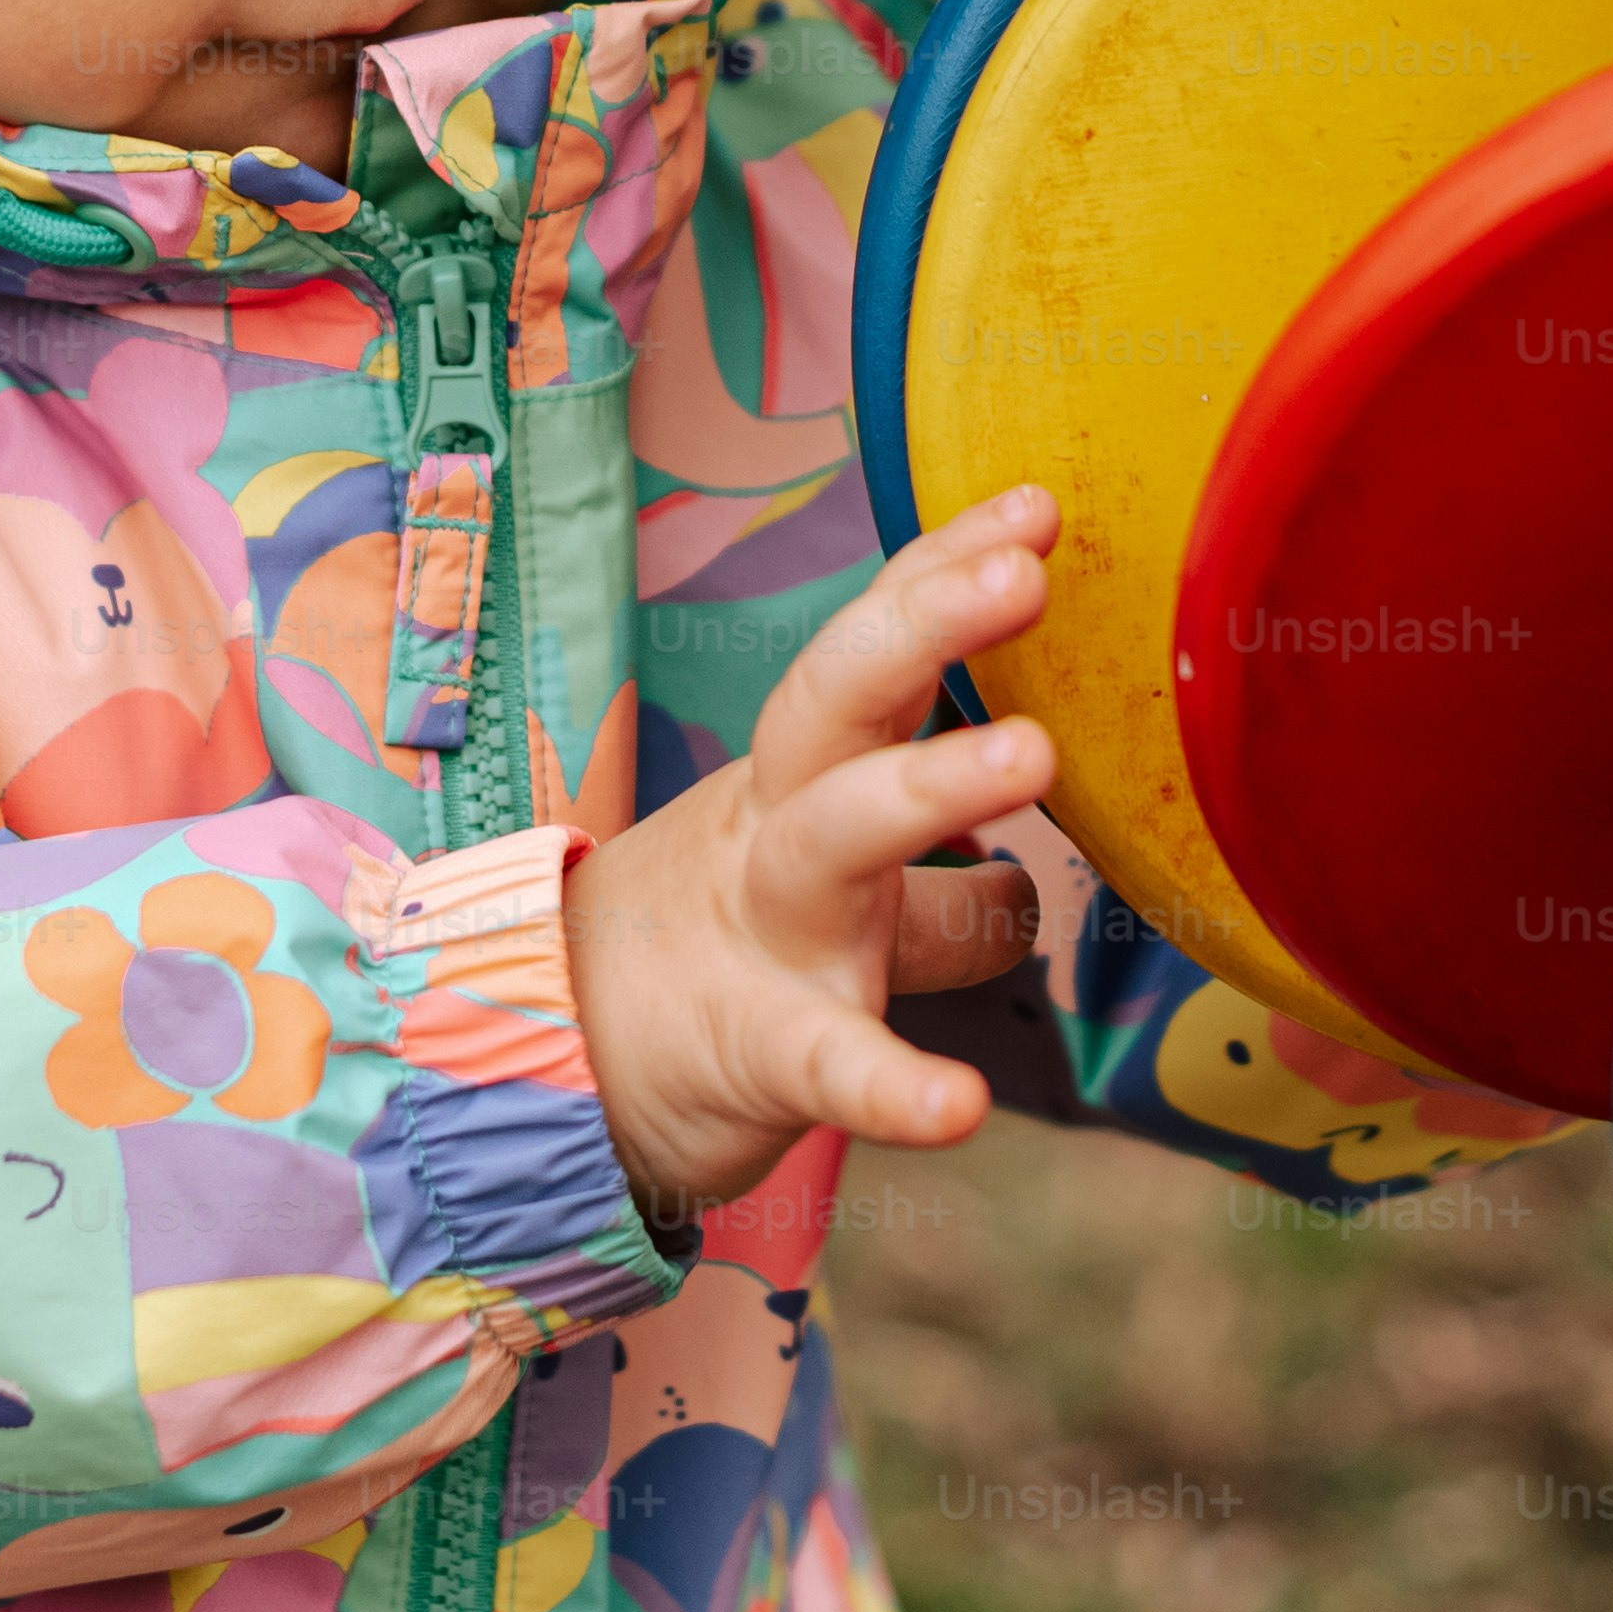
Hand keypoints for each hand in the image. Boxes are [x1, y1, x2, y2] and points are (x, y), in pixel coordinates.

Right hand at [560, 483, 1063, 1224]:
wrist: (566, 1066)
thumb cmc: (733, 948)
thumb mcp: (825, 866)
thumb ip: (921, 840)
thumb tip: (1046, 832)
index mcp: (800, 777)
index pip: (868, 651)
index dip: (939, 574)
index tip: (1030, 505)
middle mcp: (783, 831)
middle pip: (836, 702)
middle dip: (925, 624)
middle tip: (1027, 569)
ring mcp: (770, 936)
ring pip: (837, 839)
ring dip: (932, 784)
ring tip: (1036, 751)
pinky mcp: (762, 1053)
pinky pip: (830, 1063)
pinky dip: (894, 1087)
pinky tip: (957, 1105)